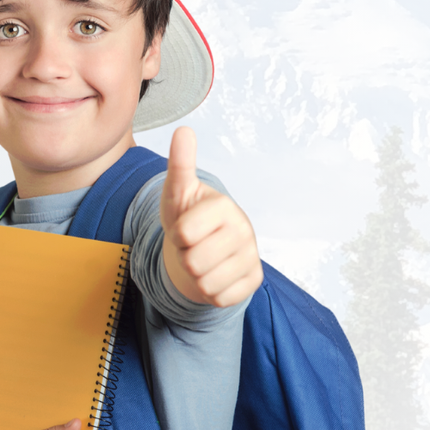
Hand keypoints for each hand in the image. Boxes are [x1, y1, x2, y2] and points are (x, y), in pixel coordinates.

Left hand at [160, 126, 263, 307]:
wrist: (204, 247)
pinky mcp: (254, 281)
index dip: (175, 236)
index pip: (183, 235)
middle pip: (193, 263)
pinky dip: (211, 292)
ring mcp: (251, 256)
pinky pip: (219, 298)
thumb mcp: (178, 191)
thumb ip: (180, 163)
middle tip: (193, 247)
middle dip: (184, 258)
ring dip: (196, 276)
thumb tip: (184, 130)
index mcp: (223, 206)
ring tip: (203, 259)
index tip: (183, 228)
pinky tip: (216, 275)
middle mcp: (244, 230)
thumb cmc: (187, 217)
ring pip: (205, 283)